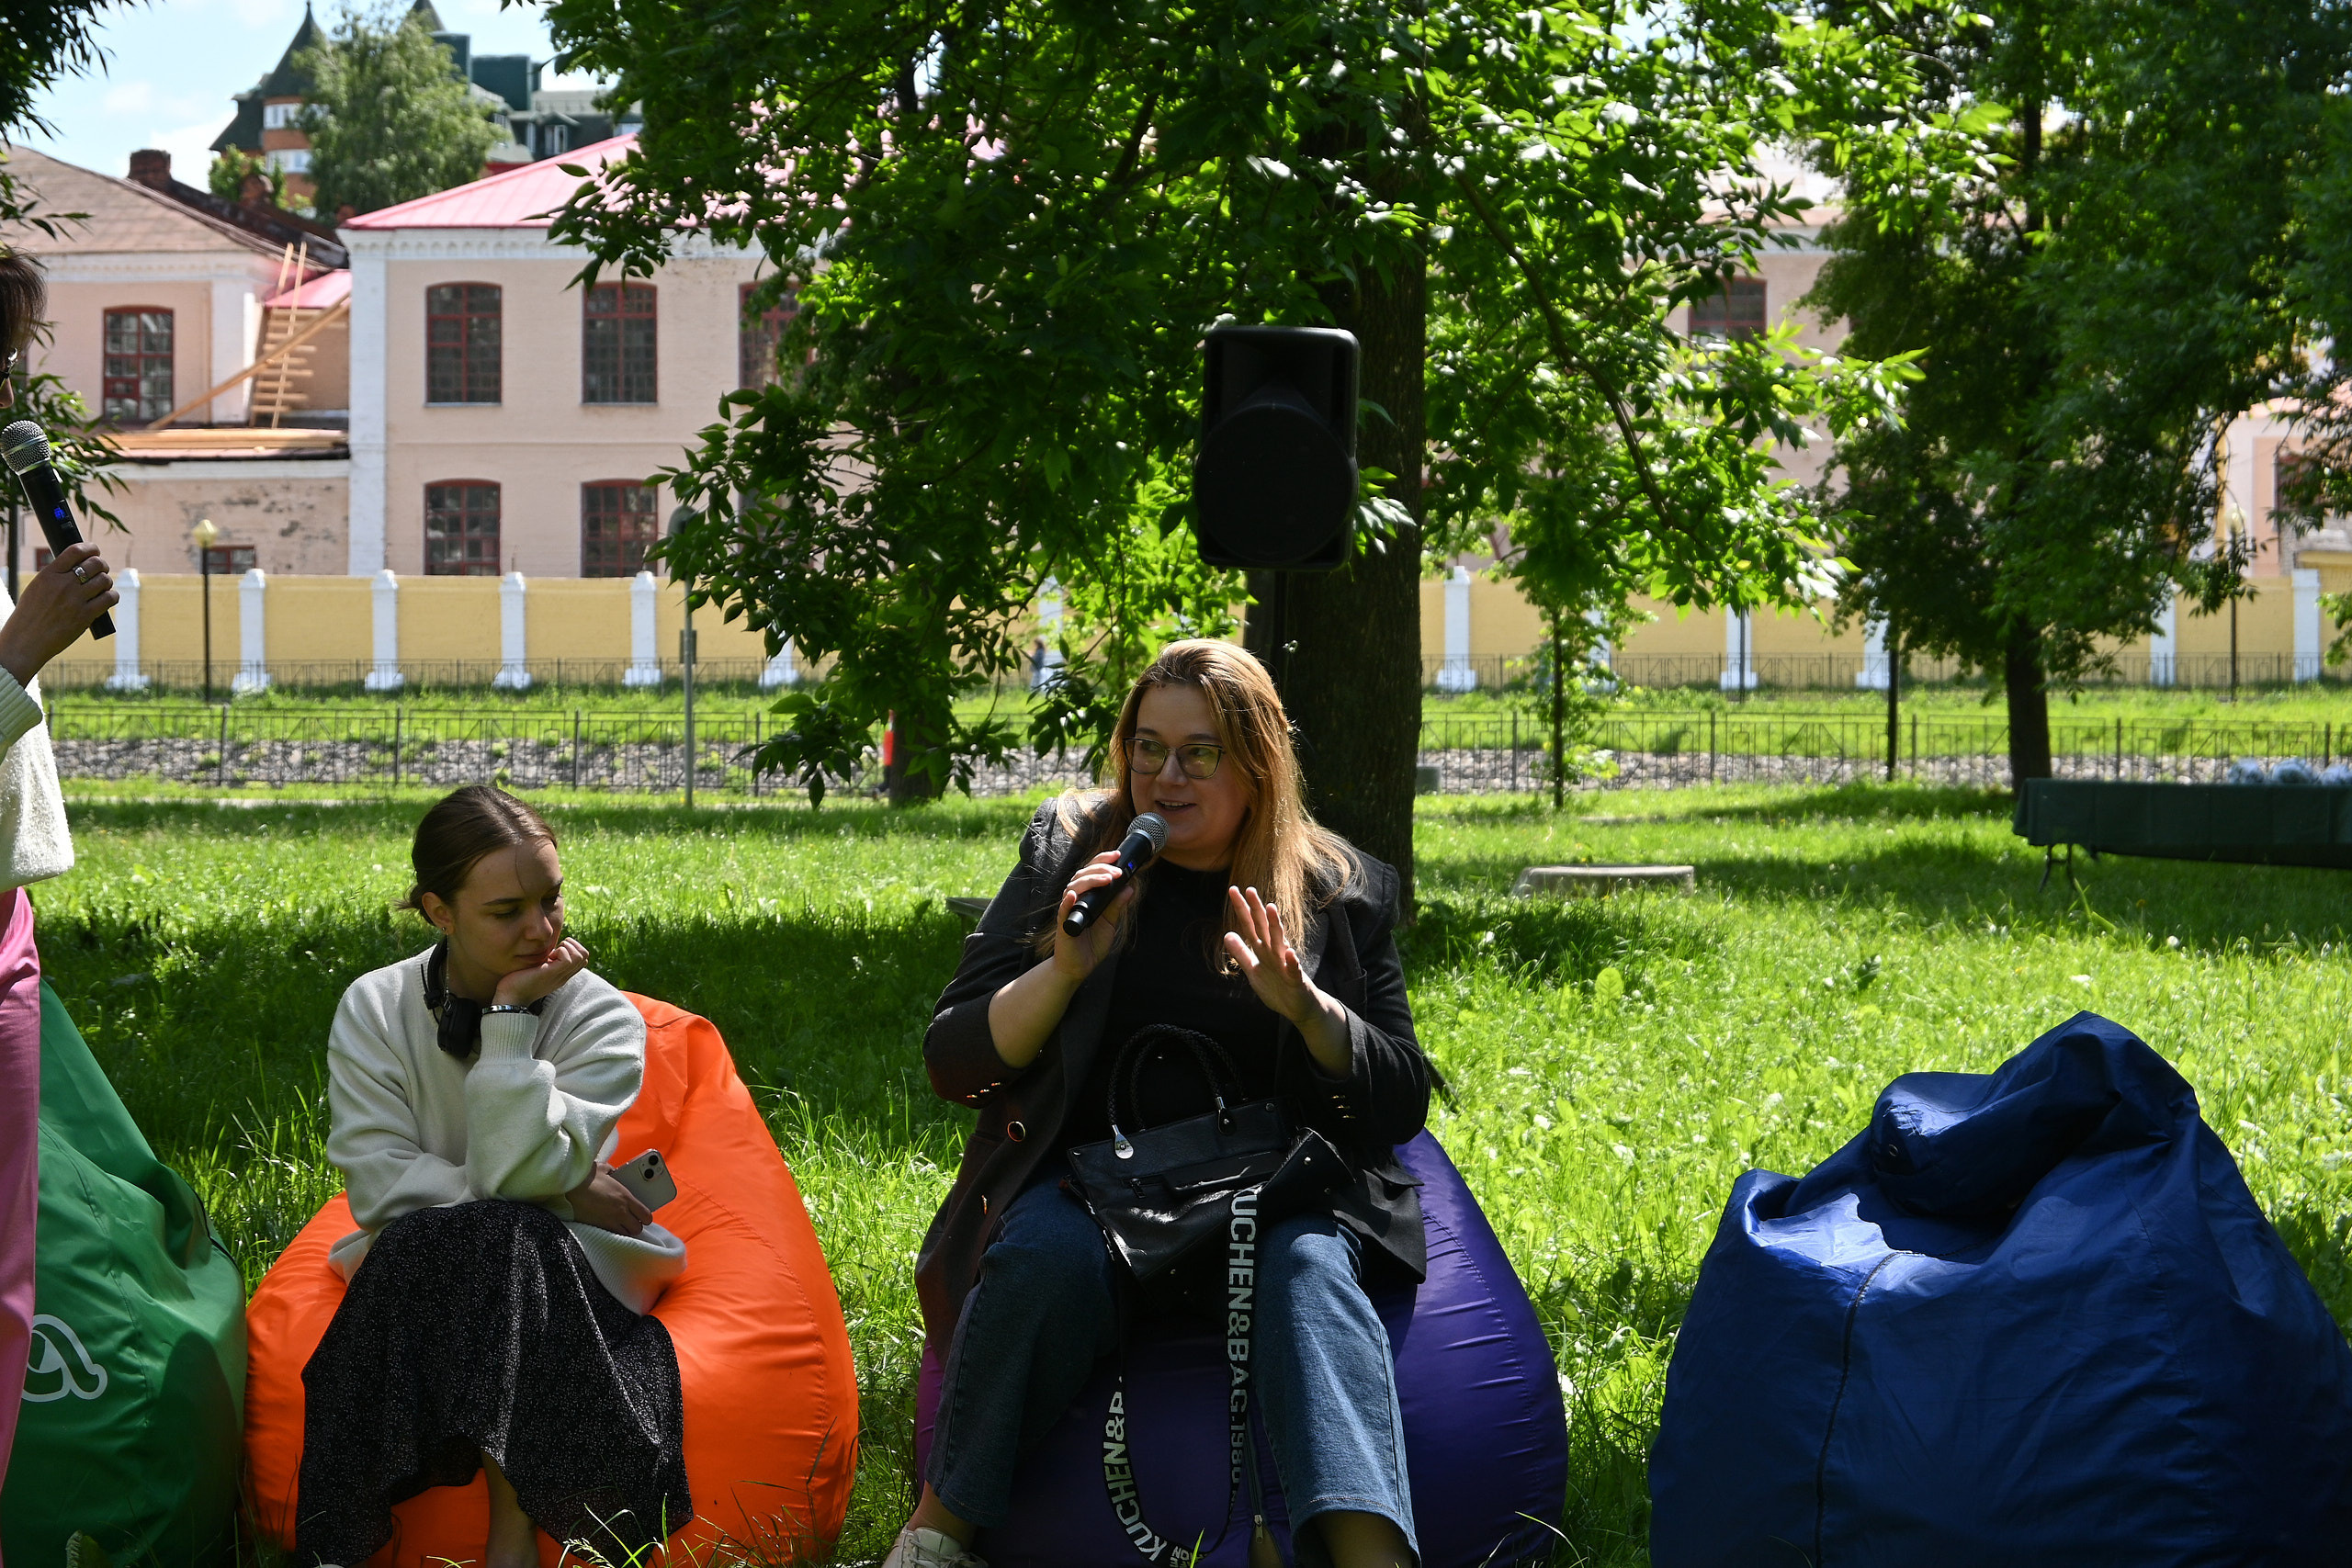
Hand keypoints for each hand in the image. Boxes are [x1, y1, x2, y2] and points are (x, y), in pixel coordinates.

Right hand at [0, 542, 115, 688]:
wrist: (27, 640)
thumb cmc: (31, 615)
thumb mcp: (37, 588)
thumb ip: (56, 576)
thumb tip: (77, 566)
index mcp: (48, 575)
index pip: (74, 551)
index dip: (90, 548)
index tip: (95, 550)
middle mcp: (63, 584)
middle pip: (95, 564)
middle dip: (102, 565)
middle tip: (101, 570)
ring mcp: (75, 600)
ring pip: (104, 580)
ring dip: (107, 581)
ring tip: (102, 586)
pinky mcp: (85, 615)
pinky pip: (109, 598)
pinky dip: (112, 596)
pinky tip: (107, 598)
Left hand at [491, 936, 588, 1006]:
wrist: (510, 998)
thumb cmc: (518, 983)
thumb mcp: (536, 970)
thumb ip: (544, 962)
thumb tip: (546, 949)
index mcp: (561, 975)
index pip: (582, 959)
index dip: (572, 948)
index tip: (554, 950)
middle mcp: (564, 976)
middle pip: (585, 956)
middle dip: (572, 945)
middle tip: (555, 949)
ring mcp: (560, 975)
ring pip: (581, 956)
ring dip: (567, 947)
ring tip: (552, 953)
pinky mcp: (552, 974)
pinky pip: (568, 959)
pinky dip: (560, 951)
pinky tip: (548, 957)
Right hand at [565, 1163, 650, 1236]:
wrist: (567, 1188)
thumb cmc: (586, 1177)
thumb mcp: (605, 1169)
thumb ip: (615, 1172)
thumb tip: (617, 1173)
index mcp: (625, 1197)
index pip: (646, 1215)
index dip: (646, 1217)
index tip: (643, 1215)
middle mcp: (620, 1212)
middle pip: (637, 1228)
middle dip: (636, 1225)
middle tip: (632, 1219)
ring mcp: (608, 1222)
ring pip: (625, 1234)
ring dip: (625, 1230)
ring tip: (621, 1223)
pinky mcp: (596, 1227)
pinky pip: (611, 1235)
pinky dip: (613, 1232)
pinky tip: (609, 1225)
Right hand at [1051, 849, 1134, 983]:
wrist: (1079, 967)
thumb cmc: (1091, 945)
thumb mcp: (1110, 923)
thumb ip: (1117, 906)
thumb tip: (1129, 888)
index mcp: (1087, 896)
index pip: (1092, 872)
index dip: (1103, 861)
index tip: (1118, 855)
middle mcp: (1076, 899)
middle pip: (1083, 875)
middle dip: (1101, 868)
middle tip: (1117, 870)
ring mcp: (1068, 910)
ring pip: (1074, 886)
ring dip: (1091, 880)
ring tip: (1107, 879)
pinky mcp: (1064, 924)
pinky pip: (1063, 910)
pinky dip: (1068, 901)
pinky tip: (1074, 895)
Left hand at [1224, 885, 1349, 1072]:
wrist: (1300, 1008)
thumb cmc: (1277, 987)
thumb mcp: (1254, 970)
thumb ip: (1241, 954)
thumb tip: (1227, 934)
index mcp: (1263, 950)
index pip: (1250, 926)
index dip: (1242, 910)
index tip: (1233, 890)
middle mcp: (1275, 952)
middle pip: (1264, 928)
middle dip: (1257, 910)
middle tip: (1250, 889)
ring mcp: (1286, 964)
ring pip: (1280, 943)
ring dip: (1276, 926)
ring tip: (1271, 908)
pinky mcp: (1296, 980)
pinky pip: (1294, 969)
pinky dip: (1292, 961)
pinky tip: (1290, 952)